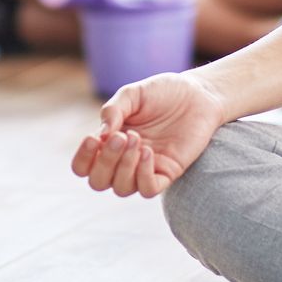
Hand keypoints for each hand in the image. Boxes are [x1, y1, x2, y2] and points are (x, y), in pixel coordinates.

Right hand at [71, 72, 227, 197]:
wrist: (198, 94)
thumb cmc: (164, 92)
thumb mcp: (133, 94)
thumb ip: (113, 110)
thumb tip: (102, 135)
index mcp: (110, 142)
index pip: (84, 166)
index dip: (83, 158)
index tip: (94, 138)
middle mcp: (124, 160)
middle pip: (99, 181)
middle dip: (105, 162)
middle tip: (121, 137)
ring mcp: (146, 168)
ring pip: (121, 188)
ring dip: (124, 166)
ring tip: (137, 140)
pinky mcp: (168, 172)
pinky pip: (148, 189)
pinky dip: (143, 174)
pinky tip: (149, 152)